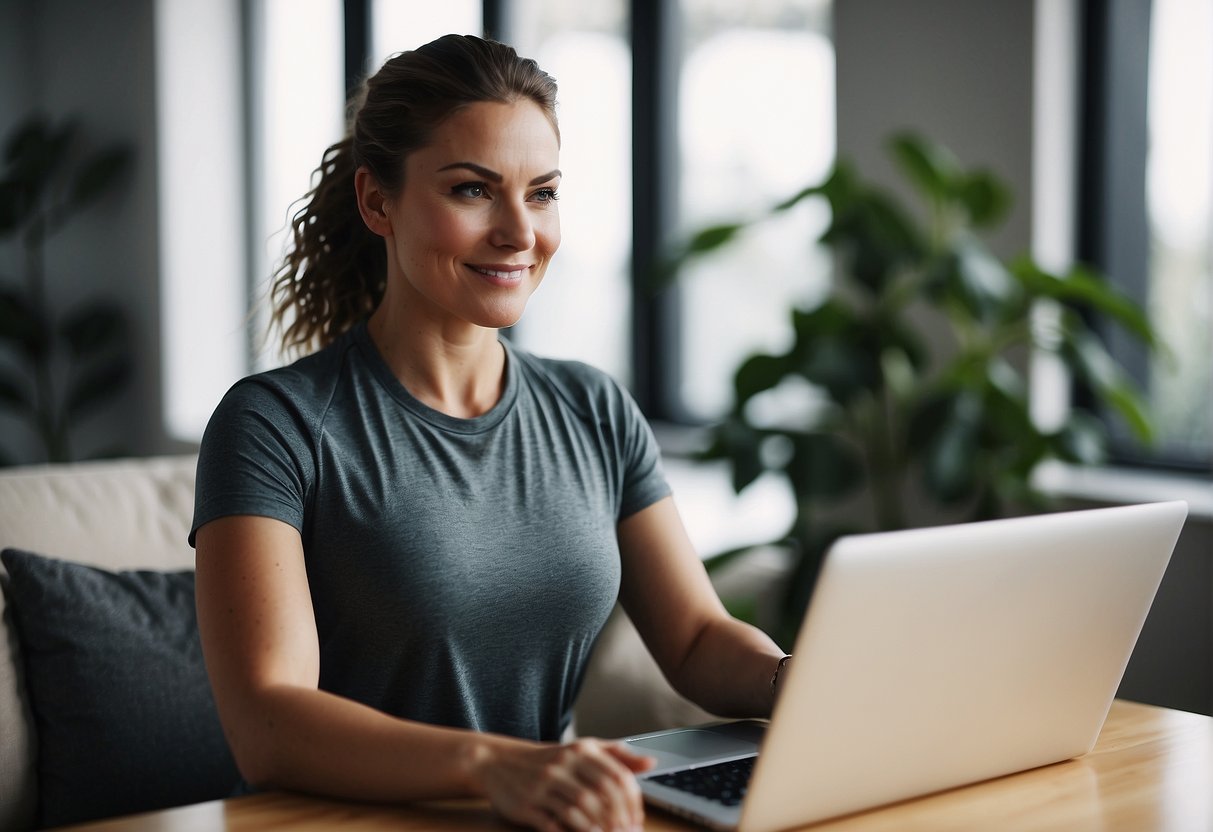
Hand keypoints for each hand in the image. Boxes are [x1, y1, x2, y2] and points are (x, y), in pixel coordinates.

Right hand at [473, 737, 655, 830]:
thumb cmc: (550, 760)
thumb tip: (652, 763)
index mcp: (580, 750)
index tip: (638, 819)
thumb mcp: (583, 750)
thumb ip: (617, 756)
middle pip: (600, 794)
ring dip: (599, 829)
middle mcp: (562, 764)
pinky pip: (553, 823)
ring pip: (579, 809)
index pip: (616, 775)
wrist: (499, 762)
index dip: (631, 801)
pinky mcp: (527, 804)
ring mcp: (543, 784)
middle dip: (618, 818)